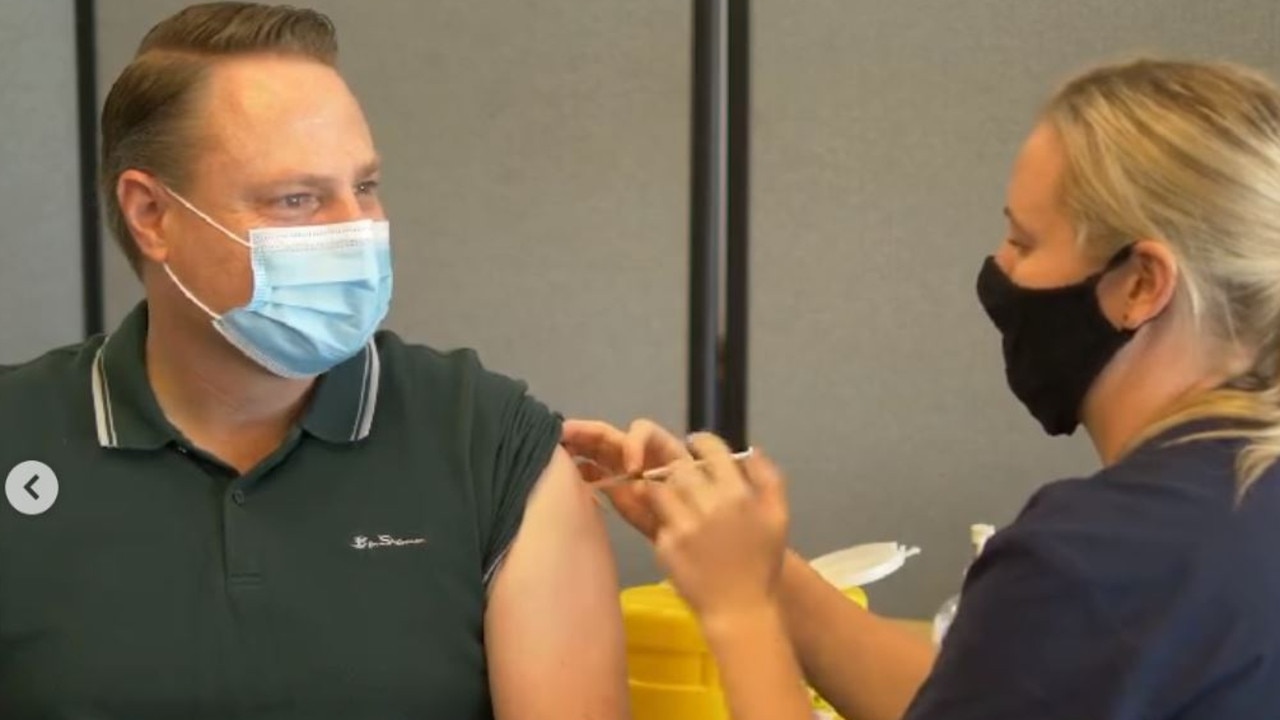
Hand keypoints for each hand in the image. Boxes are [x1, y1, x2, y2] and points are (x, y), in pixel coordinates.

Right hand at [561, 418, 690, 538]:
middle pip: (612, 437)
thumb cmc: (697, 515)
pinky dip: (580, 471)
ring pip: (598, 452)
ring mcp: (625, 472)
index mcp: (664, 449)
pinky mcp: (616, 490)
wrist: (694, 546)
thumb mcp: (689, 495)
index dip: (634, 443)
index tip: (633, 469)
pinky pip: (595, 475)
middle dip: (587, 432)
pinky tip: (565, 473)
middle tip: (562, 433)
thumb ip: (667, 485)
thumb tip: (638, 480)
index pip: (643, 432)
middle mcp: (641, 456)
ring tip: (555, 446)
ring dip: (577, 446)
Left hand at [648, 433, 790, 623]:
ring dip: (665, 492)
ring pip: (662, 489)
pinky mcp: (667, 544)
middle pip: (682, 469)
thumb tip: (751, 450)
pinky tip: (674, 531)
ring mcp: (686, 525)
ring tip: (675, 504)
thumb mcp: (778, 518)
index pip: (712, 451)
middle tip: (684, 482)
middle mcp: (711, 506)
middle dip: (680, 472)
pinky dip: (663, 519)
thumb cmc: (760, 565)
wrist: (740, 610)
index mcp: (739, 495)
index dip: (701, 443)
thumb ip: (768, 479)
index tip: (695, 446)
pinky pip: (657, 518)